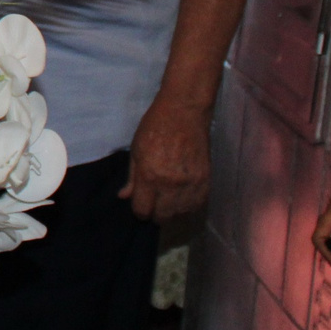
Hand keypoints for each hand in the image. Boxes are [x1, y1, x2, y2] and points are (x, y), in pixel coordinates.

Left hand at [119, 96, 211, 221]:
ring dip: (173, 211)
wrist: (184, 112)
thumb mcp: (136, 151)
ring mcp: (191, 183)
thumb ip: (132, 178)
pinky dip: (190, 205)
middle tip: (154, 203)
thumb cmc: (154, 127)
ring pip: (182, 214)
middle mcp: (171, 184)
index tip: (140, 205)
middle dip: (156, 214)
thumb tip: (124, 197)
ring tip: (169, 201)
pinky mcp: (206, 179)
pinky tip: (183, 198)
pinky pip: (198, 205)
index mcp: (150, 176)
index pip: (143, 210)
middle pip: (163, 217)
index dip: (139, 211)